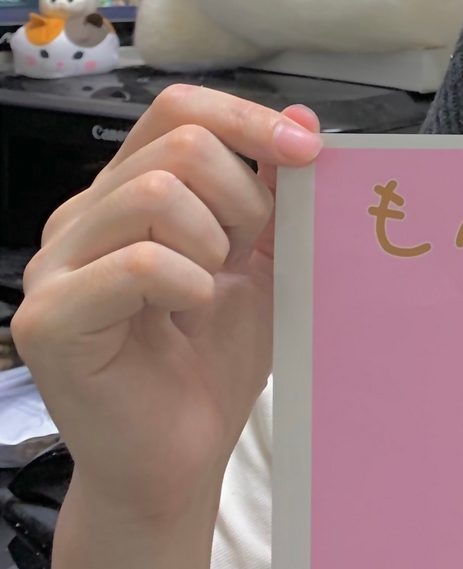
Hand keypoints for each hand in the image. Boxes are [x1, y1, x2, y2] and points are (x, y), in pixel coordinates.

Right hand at [12, 84, 320, 527]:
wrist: (179, 459)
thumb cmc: (213, 359)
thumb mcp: (263, 261)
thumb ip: (276, 192)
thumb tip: (301, 118)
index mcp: (124, 192)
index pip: (176, 108)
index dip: (248, 120)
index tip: (307, 153)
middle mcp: (79, 218)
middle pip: (177, 144)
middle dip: (242, 194)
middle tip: (249, 254)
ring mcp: (54, 267)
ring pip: (153, 192)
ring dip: (213, 239)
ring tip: (213, 286)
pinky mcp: (49, 320)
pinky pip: (135, 266)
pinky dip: (186, 284)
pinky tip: (191, 313)